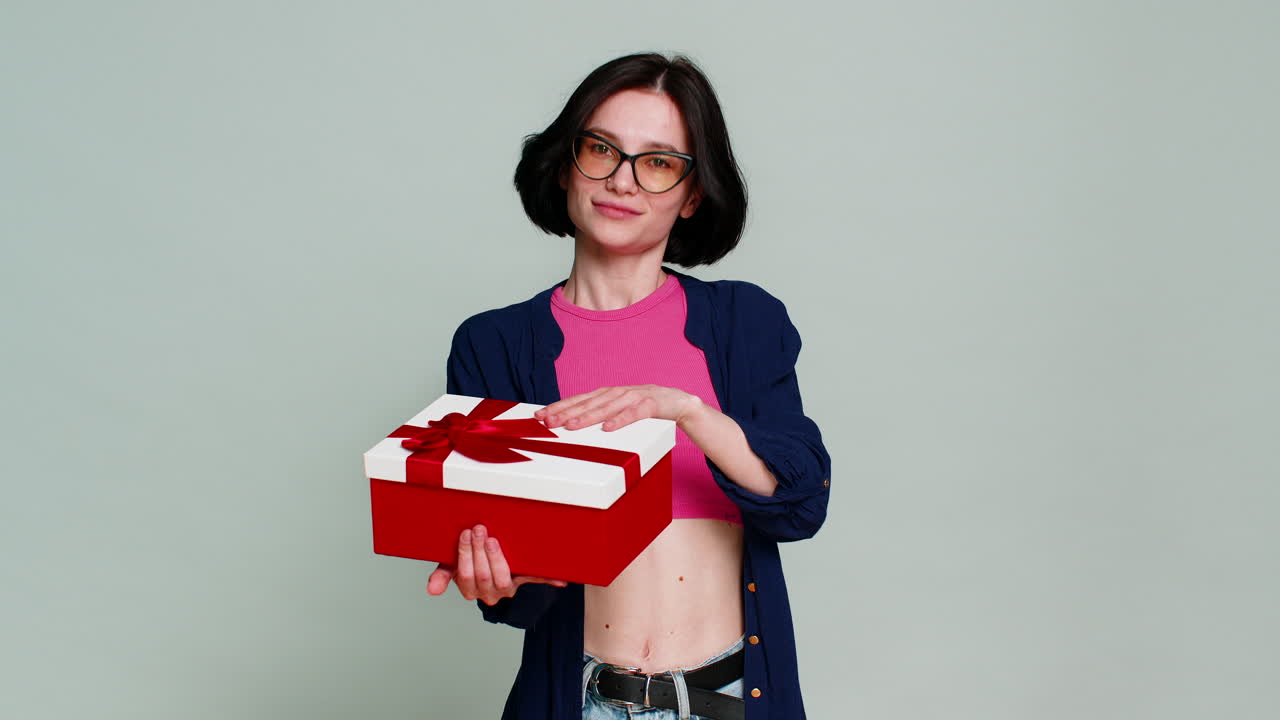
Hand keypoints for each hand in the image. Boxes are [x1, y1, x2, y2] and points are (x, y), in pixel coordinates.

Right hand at [426, 524, 567, 604]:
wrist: (488, 568)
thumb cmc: (468, 562)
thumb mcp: (451, 566)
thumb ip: (442, 575)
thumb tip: (431, 590)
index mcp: (470, 589)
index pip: (465, 576)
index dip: (465, 556)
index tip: (465, 534)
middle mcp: (489, 593)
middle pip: (483, 576)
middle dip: (479, 551)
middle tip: (479, 529)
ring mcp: (508, 588)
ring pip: (503, 579)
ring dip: (498, 558)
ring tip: (494, 539)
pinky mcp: (524, 580)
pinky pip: (536, 580)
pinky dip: (548, 580)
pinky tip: (561, 580)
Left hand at [534, 385, 702, 431]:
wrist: (677, 402)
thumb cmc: (643, 407)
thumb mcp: (617, 410)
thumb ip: (598, 414)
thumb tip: (570, 424)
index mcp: (606, 394)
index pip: (577, 400)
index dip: (558, 407)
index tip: (540, 415)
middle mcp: (616, 393)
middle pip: (587, 403)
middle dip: (566, 412)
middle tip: (548, 422)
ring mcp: (633, 397)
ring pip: (606, 408)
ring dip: (588, 416)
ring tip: (572, 426)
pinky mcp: (650, 404)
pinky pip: (634, 414)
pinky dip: (621, 420)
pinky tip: (609, 428)